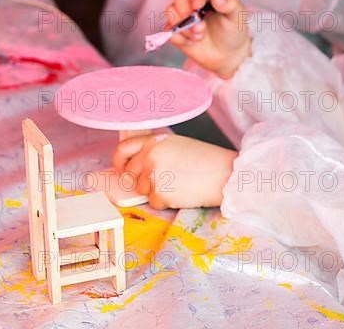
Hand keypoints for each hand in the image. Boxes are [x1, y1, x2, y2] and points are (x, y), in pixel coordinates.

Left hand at [112, 134, 237, 209]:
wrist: (225, 174)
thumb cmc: (205, 160)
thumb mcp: (176, 145)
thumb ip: (155, 150)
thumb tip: (137, 164)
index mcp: (154, 140)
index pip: (123, 149)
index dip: (118, 161)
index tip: (120, 168)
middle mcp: (150, 155)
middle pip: (131, 174)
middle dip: (143, 181)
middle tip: (164, 181)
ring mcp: (153, 174)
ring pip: (141, 190)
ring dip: (156, 191)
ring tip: (178, 184)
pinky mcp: (160, 193)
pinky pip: (154, 202)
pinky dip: (166, 202)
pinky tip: (182, 192)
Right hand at [165, 0, 251, 78]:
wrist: (226, 54)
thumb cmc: (233, 31)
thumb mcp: (238, 16)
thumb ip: (230, 4)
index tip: (198, 5)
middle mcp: (192, 2)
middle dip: (187, 12)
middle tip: (200, 27)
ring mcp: (182, 16)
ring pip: (170, 12)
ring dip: (183, 26)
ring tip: (199, 36)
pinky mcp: (176, 31)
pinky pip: (168, 31)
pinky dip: (179, 38)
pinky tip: (191, 42)